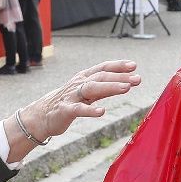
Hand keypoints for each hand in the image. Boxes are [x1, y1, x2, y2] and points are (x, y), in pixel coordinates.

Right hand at [12, 61, 141, 160]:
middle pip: (101, 77)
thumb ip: (104, 87)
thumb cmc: (68, 102)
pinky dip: (90, 110)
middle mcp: (79, 84)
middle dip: (120, 77)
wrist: (42, 115)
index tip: (134, 66)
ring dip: (110, 87)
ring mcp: (72, 96)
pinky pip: (78, 110)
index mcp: (84, 78)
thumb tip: (127, 82)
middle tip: (138, 79)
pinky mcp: (65, 111)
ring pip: (92, 88)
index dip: (118, 66)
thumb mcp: (87, 92)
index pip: (102, 68)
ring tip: (126, 88)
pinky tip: (102, 112)